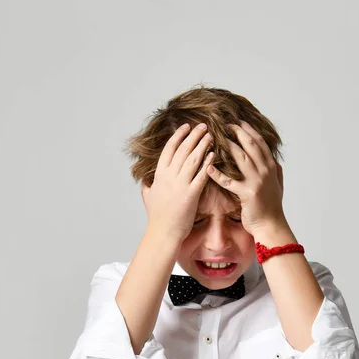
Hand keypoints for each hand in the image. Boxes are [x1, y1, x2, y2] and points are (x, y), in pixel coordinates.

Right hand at [141, 123, 214, 242]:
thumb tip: (145, 180)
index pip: (169, 149)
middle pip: (183, 150)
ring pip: (193, 159)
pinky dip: (207, 164)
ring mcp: (180, 185)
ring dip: (202, 145)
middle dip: (194, 136)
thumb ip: (147, 185)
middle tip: (203, 126)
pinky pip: (201, 175)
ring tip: (211, 135)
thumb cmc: (157, 216)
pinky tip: (213, 155)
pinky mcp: (191, 194)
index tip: (186, 126)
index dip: (178, 136)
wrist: (164, 232)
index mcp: (159, 174)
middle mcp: (169, 177)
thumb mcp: (148, 197)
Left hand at [206, 120, 286, 235]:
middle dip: (238, 132)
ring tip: (216, 138)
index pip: (260, 143)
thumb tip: (274, 160)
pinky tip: (208, 167)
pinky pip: (229, 181)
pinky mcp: (247, 193)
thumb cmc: (272, 206)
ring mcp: (257, 181)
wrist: (271, 225)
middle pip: (250, 145)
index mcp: (271, 167)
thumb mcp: (278, 185)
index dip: (249, 130)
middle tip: (226, 124)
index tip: (239, 121)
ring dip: (228, 146)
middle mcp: (265, 171)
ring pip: (241, 158)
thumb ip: (276, 171)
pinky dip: (217, 174)